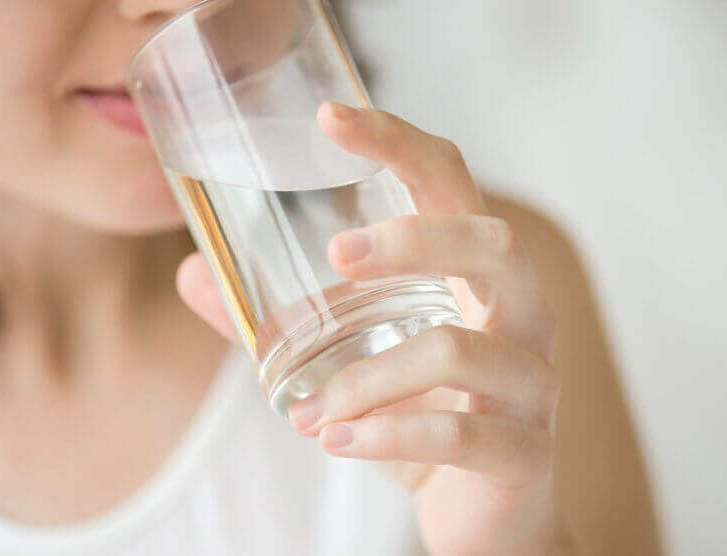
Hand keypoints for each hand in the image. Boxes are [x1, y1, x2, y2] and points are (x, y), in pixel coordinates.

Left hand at [177, 102, 574, 554]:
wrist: (486, 522)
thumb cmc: (423, 420)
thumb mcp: (351, 363)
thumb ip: (280, 322)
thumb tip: (194, 273)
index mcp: (477, 278)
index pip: (451, 184)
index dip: (399, 141)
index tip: (330, 117)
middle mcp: (520, 317)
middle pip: (493, 243)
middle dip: (413, 239)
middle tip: (336, 256)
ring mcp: (532, 385)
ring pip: (461, 348)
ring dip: (368, 377)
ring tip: (308, 411)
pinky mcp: (525, 453)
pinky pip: (460, 434)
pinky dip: (387, 435)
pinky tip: (337, 441)